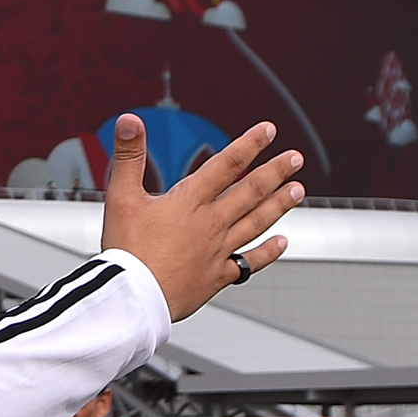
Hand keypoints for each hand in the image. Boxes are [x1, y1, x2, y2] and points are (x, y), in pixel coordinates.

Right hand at [97, 113, 302, 318]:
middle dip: (275, 171)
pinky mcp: (217, 276)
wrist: (133, 296)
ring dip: (279, 204)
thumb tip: (130, 120)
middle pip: (250, 191)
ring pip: (256, 222)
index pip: (226, 165)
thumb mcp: (120, 197)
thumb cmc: (125, 249)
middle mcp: (211, 223)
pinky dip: (268, 251)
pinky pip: (250, 261)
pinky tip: (282, 242)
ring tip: (297, 191)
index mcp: (189, 201)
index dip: (249, 145)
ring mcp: (217, 250)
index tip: (268, 131)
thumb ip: (128, 157)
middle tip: (295, 159)